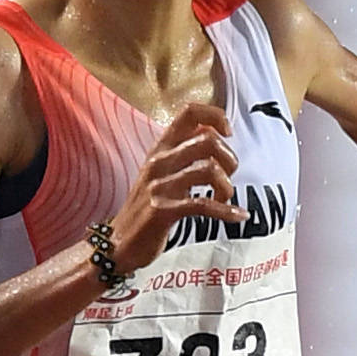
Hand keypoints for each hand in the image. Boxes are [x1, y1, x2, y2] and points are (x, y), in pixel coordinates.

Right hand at [103, 101, 242, 274]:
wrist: (118, 243)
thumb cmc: (145, 208)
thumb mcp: (161, 173)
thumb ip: (183, 152)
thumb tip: (212, 132)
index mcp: (160, 149)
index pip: (188, 113)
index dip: (215, 116)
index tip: (228, 133)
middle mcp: (159, 162)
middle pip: (207, 140)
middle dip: (229, 158)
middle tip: (229, 176)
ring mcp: (159, 186)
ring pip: (209, 169)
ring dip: (227, 185)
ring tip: (225, 198)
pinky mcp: (163, 211)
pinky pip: (204, 205)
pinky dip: (227, 211)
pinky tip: (238, 216)